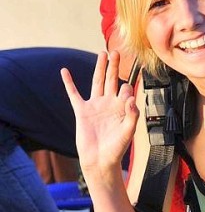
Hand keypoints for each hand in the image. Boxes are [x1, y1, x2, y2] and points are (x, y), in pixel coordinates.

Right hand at [61, 51, 138, 177]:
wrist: (100, 160)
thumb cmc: (117, 148)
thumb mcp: (128, 131)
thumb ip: (132, 114)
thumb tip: (130, 98)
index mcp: (122, 107)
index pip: (127, 89)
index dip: (129, 89)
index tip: (128, 96)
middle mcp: (109, 103)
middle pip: (112, 79)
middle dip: (114, 65)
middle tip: (116, 51)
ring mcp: (95, 106)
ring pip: (97, 82)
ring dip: (99, 67)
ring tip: (102, 53)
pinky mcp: (82, 111)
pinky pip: (74, 94)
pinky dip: (69, 83)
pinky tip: (65, 71)